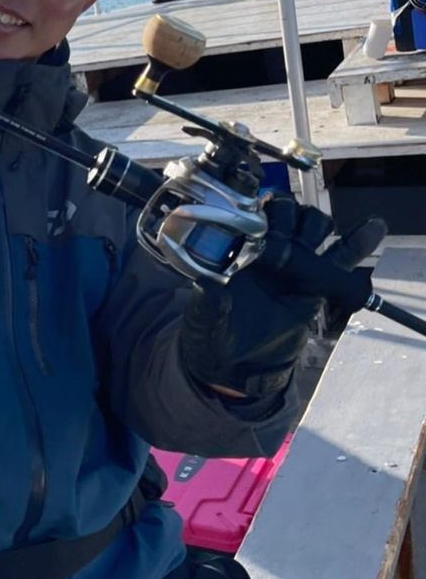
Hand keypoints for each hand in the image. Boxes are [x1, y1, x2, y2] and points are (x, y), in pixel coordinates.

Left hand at [179, 197, 385, 398]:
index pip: (253, 215)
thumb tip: (209, 286)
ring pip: (314, 228)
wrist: (237, 365)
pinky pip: (340, 259)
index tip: (263, 227)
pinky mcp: (316, 284)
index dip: (261, 213)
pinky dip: (358, 243)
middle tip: (286, 237)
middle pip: (288, 213)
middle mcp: (267, 250)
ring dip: (316, 225)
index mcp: (236, 251)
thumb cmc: (212, 336)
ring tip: (311, 242)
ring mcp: (294, 264)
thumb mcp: (204, 322)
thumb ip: (208, 304)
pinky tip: (373, 228)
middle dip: (290, 216)